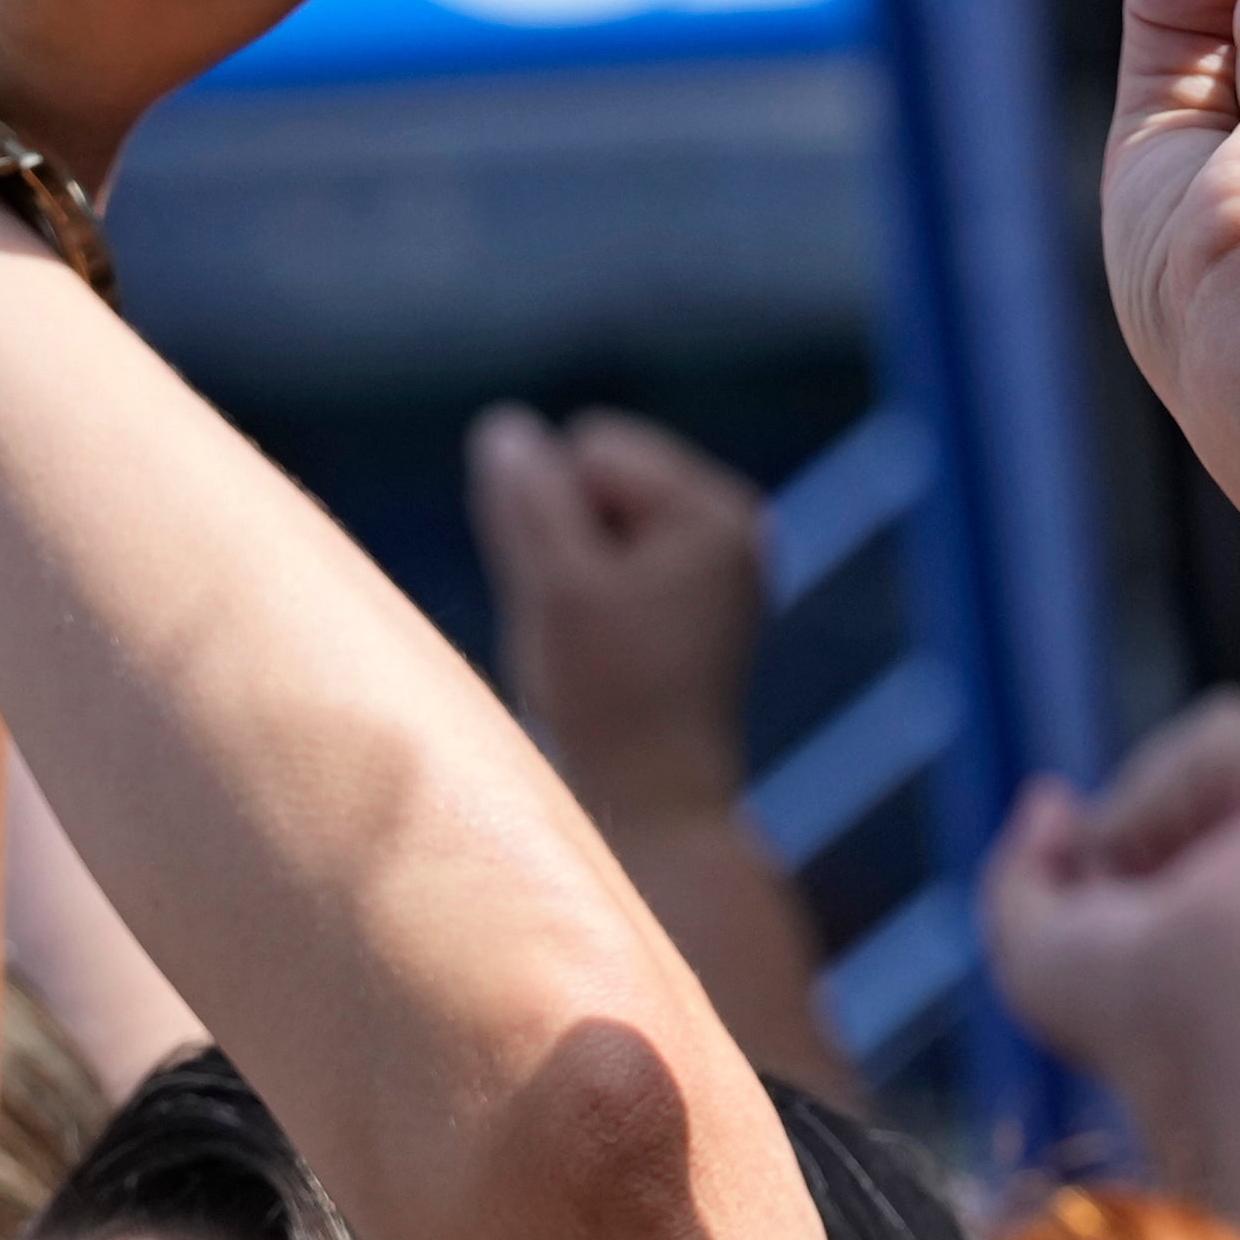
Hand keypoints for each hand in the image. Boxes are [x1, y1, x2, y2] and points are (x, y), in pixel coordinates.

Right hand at [467, 408, 765, 824]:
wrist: (656, 812)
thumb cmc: (606, 702)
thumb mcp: (553, 587)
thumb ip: (528, 498)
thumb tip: (506, 428)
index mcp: (715, 510)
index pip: (591, 448)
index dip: (553, 518)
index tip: (577, 602)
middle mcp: (733, 529)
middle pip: (599, 484)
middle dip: (567, 544)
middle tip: (585, 631)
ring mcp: (720, 572)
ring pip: (600, 530)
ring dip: (574, 578)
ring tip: (596, 648)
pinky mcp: (698, 613)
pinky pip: (616, 571)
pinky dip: (593, 605)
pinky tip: (607, 660)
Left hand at [982, 691, 1239, 1082]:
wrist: (1201, 1012)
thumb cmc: (1116, 1007)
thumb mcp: (1025, 946)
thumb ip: (1015, 871)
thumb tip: (1052, 796)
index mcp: (1201, 900)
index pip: (1140, 804)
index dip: (1105, 838)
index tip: (1109, 893)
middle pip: (1174, 757)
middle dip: (1137, 809)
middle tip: (1157, 888)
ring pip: (1220, 730)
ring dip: (1174, 790)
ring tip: (1199, 864)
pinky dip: (1226, 765)